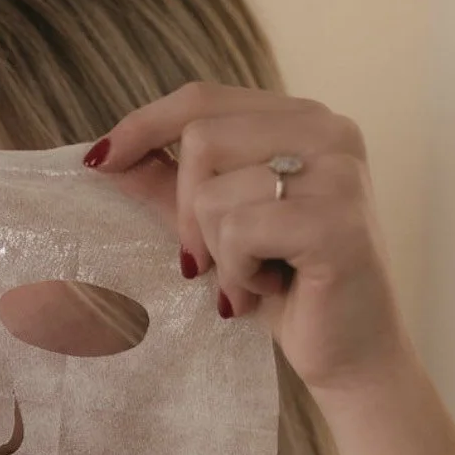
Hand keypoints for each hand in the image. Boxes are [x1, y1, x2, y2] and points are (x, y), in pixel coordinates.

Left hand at [84, 82, 417, 399]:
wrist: (354, 355)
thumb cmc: (288, 289)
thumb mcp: (219, 226)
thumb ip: (168, 184)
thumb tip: (103, 154)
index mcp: (304, 119)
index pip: (204, 99)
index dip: (145, 125)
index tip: (100, 161)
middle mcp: (329, 131)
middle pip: (201, 139)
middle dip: (187, 211)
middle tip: (210, 261)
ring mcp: (340, 172)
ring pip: (215, 192)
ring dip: (219, 253)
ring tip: (254, 279)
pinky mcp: (337, 220)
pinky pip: (240, 231)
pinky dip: (239, 272)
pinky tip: (270, 289)